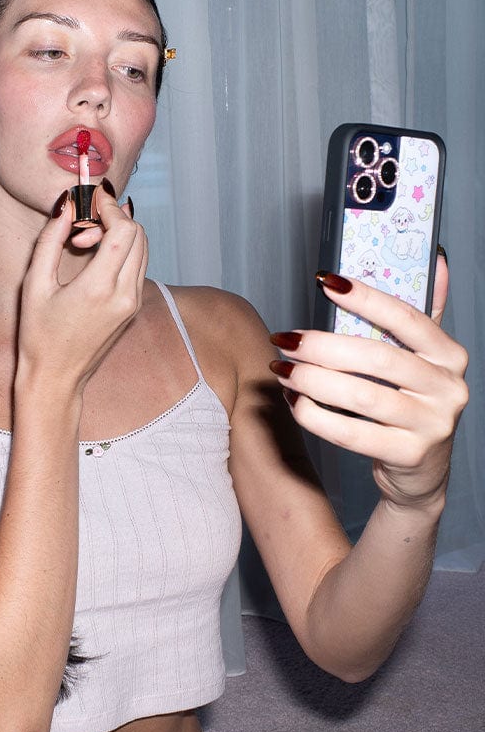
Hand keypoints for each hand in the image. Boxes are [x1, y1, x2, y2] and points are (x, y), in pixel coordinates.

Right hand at [17, 186, 146, 391]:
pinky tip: (97, 258)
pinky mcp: (134, 309)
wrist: (56, 379)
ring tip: (87, 242)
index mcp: (99, 288)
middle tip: (85, 224)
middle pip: (139, 235)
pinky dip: (125, 251)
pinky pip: (139, 266)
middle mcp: (124, 295)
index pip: (124, 230)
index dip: (111, 207)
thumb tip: (66, 206)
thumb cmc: (38, 335)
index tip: (93, 198)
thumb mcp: (34, 285)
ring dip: (121, 234)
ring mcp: (133, 303)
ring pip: (143, 249)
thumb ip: (51, 240)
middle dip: (115, 218)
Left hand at [270, 255, 468, 507]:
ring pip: (362, 396)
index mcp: (450, 355)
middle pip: (377, 359)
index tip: (324, 281)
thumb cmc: (411, 404)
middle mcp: (448, 388)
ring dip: (312, 381)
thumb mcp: (424, 360)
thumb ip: (425, 315)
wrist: (420, 472)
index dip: (365, 298)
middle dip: (323, 347)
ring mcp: (431, 425)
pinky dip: (316, 416)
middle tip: (285, 338)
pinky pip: (352, 434)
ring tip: (281, 370)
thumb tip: (437, 259)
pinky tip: (294, 402)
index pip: (407, 318)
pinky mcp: (409, 455)